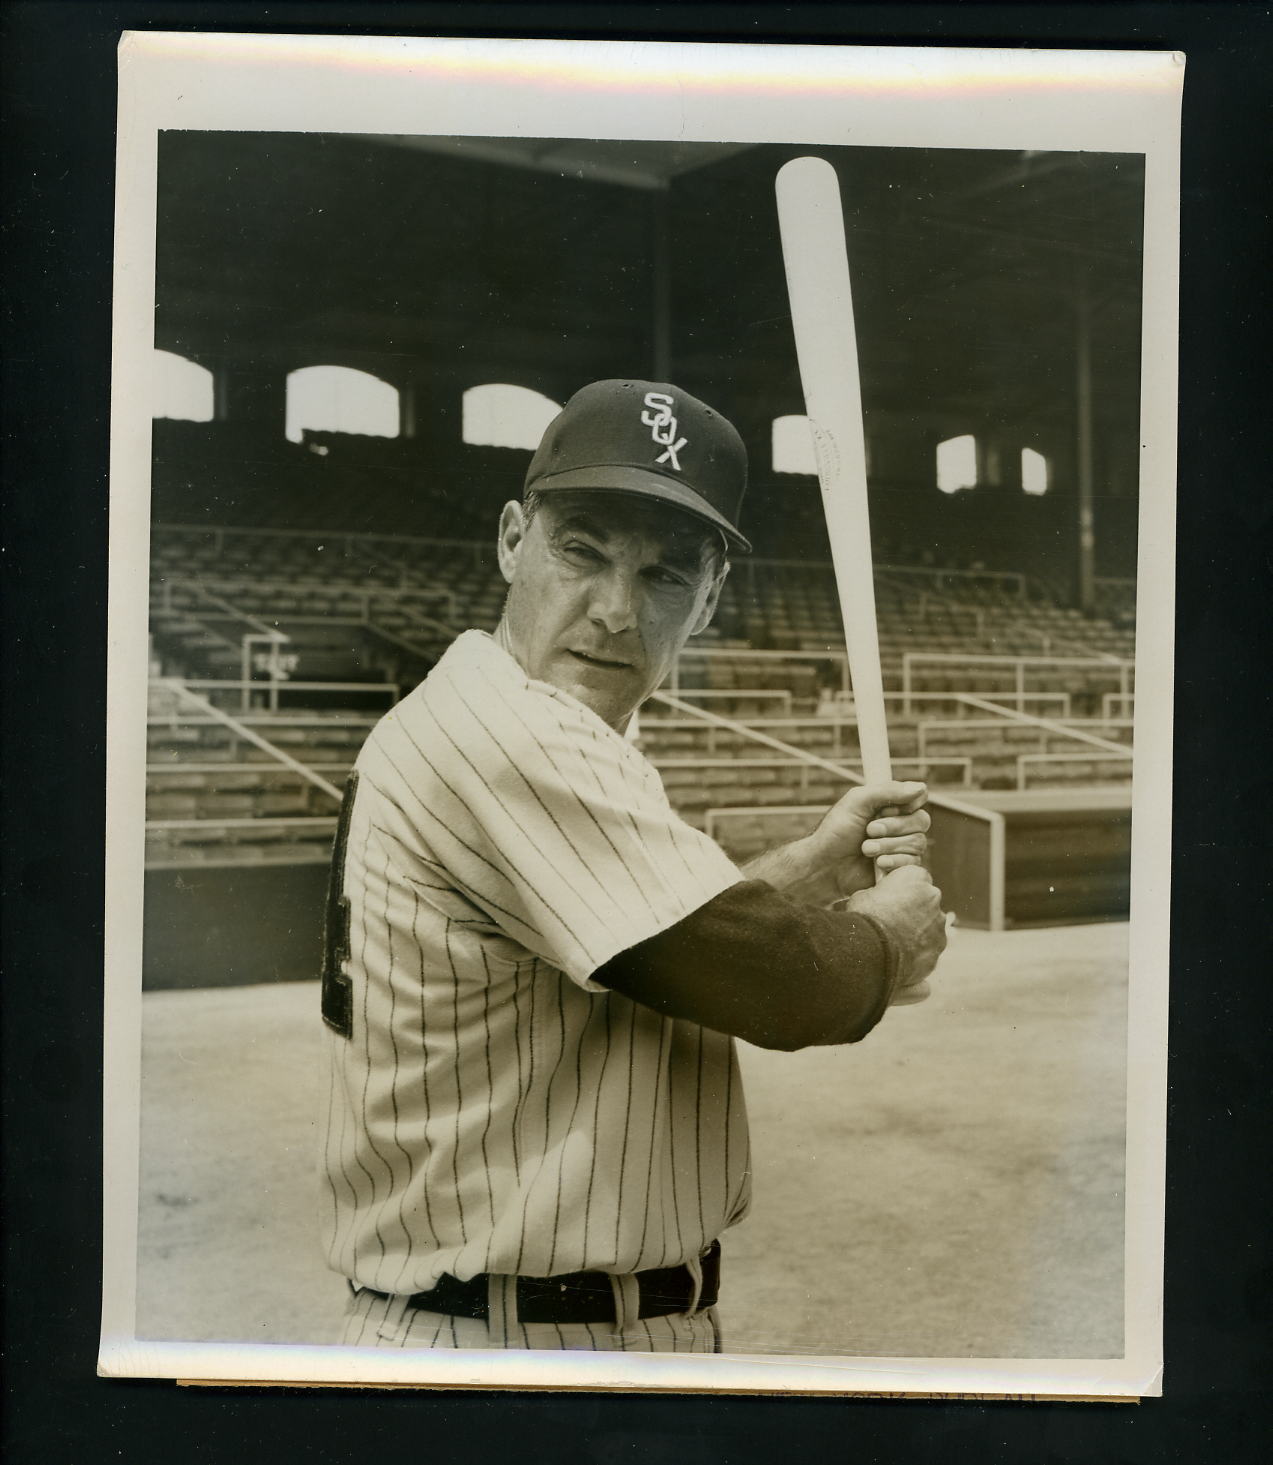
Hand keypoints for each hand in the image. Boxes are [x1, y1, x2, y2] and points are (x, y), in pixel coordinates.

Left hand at [812, 780, 930, 901]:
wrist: (824, 866)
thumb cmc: (836, 832)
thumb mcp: (857, 802)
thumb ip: (888, 791)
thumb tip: (921, 787)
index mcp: (889, 804)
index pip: (919, 796)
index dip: (910, 803)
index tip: (888, 808)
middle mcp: (899, 824)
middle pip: (922, 820)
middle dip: (894, 826)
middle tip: (869, 830)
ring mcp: (900, 846)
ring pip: (918, 842)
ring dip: (888, 845)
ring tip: (866, 849)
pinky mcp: (899, 867)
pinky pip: (913, 862)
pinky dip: (894, 861)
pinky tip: (877, 864)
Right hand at [846, 864, 946, 1004]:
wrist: (872, 948)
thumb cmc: (865, 916)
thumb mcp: (865, 894)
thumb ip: (881, 894)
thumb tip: (878, 900)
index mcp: (916, 876)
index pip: (916, 878)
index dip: (904, 888)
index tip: (892, 897)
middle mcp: (933, 895)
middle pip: (926, 900)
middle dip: (914, 908)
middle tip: (894, 920)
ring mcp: (939, 921)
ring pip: (930, 924)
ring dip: (918, 929)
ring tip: (896, 940)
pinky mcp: (940, 944)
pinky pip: (930, 944)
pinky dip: (920, 948)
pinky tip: (902, 954)